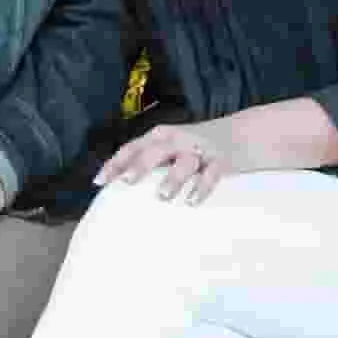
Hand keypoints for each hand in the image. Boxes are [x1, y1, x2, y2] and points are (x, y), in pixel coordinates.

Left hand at [98, 119, 233, 206]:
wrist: (238, 136)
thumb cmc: (192, 149)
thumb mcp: (169, 150)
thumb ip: (149, 165)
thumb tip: (118, 190)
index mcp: (159, 137)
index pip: (132, 148)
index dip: (115, 163)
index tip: (100, 181)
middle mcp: (177, 140)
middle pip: (156, 150)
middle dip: (141, 165)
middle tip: (128, 181)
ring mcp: (199, 150)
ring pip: (184, 162)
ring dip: (172, 177)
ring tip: (163, 195)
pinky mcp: (220, 161)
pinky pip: (210, 174)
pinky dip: (201, 187)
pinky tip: (192, 201)